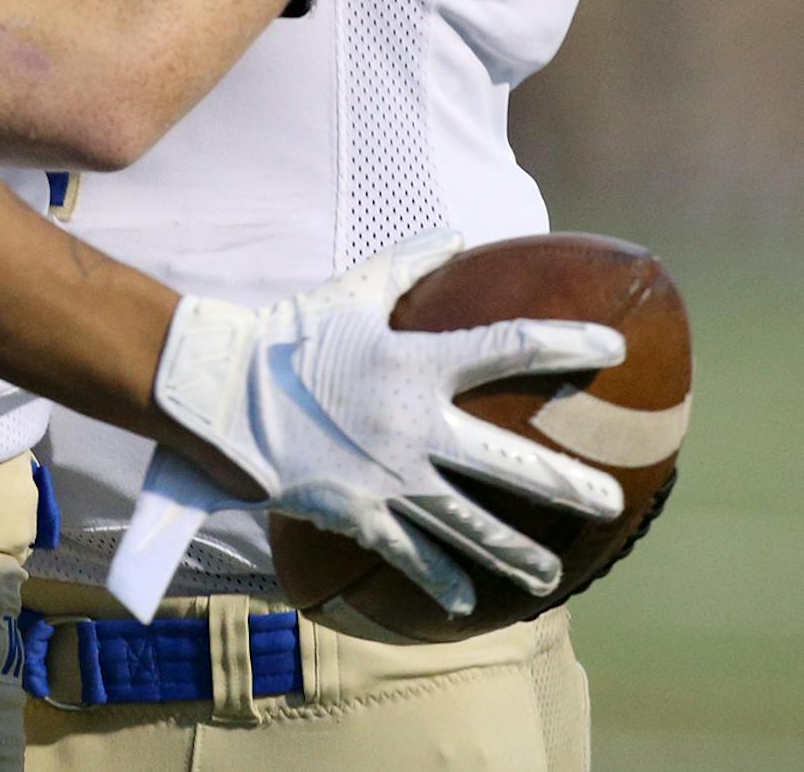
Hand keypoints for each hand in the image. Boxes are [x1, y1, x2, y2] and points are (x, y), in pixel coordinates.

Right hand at [108, 229, 626, 621]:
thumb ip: (408, 265)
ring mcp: (389, 475)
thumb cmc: (290, 333)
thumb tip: (458, 233)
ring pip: (470, 524)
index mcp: (415, 362)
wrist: (224, 391)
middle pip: (509, 461)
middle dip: (566, 486)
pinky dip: (439, 581)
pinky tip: (467, 604)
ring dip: (516, 553)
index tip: (613, 347)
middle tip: (610, 501)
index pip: (507, 346)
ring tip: (551, 576)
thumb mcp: (351, 290)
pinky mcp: (359, 511)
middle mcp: (414, 424)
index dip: (564, 343)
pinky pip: (409, 555)